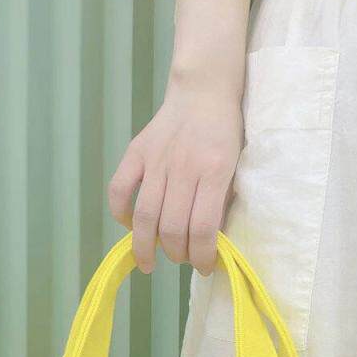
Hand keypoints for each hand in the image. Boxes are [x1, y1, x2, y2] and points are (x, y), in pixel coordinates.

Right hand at [107, 0, 251, 274]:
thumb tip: (209, 242)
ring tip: (149, 262)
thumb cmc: (226, 133)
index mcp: (215, 172)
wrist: (204, 89)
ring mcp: (157, 160)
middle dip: (177, 254)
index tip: (204, 267)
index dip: (202, 256)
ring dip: (146, 247)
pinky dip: (120, 214)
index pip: (203, 228)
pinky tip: (129, 226)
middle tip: (181, 259)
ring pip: (145, 216)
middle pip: (172, 228)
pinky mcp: (136, 152)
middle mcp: (184, 168)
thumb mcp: (237, 168)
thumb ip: (222, 202)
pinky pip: (119, 189)